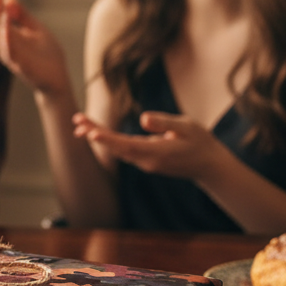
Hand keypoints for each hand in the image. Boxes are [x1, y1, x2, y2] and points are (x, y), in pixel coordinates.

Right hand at [0, 0, 69, 97]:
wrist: (57, 80)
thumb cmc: (46, 55)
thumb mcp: (35, 28)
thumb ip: (22, 14)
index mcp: (7, 36)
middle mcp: (5, 45)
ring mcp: (12, 57)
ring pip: (0, 39)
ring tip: (1, 6)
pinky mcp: (22, 66)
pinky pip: (11, 53)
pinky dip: (7, 41)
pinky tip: (6, 30)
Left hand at [73, 110, 225, 180]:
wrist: (208, 166)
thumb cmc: (200, 143)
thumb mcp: (187, 127)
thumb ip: (165, 123)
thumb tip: (143, 118)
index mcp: (156, 153)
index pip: (127, 145)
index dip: (108, 139)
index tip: (91, 133)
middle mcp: (146, 161)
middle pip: (116, 147)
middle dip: (95, 133)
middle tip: (76, 121)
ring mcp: (144, 163)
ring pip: (116, 149)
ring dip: (97, 136)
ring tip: (79, 123)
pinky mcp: (144, 160)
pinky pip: (122, 150)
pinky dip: (108, 141)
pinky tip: (95, 132)